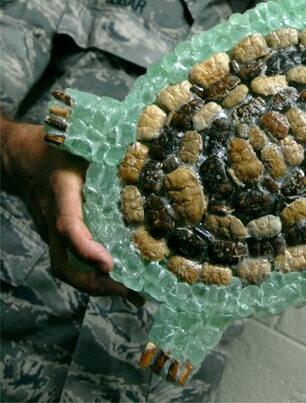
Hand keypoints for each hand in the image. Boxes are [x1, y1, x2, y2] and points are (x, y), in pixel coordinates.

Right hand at [1, 116, 143, 302]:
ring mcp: (51, 232)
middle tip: (130, 292)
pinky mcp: (55, 236)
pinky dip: (92, 273)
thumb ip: (109, 150)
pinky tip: (121, 278)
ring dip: (97, 285)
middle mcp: (53, 219)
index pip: (70, 227)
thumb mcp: (83, 145)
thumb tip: (148, 148)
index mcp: (62, 192)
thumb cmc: (58, 147)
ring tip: (134, 295)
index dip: (87, 250)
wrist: (23, 158)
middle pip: (65, 264)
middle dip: (96, 284)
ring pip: (67, 268)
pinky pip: (70, 261)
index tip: (109, 265)